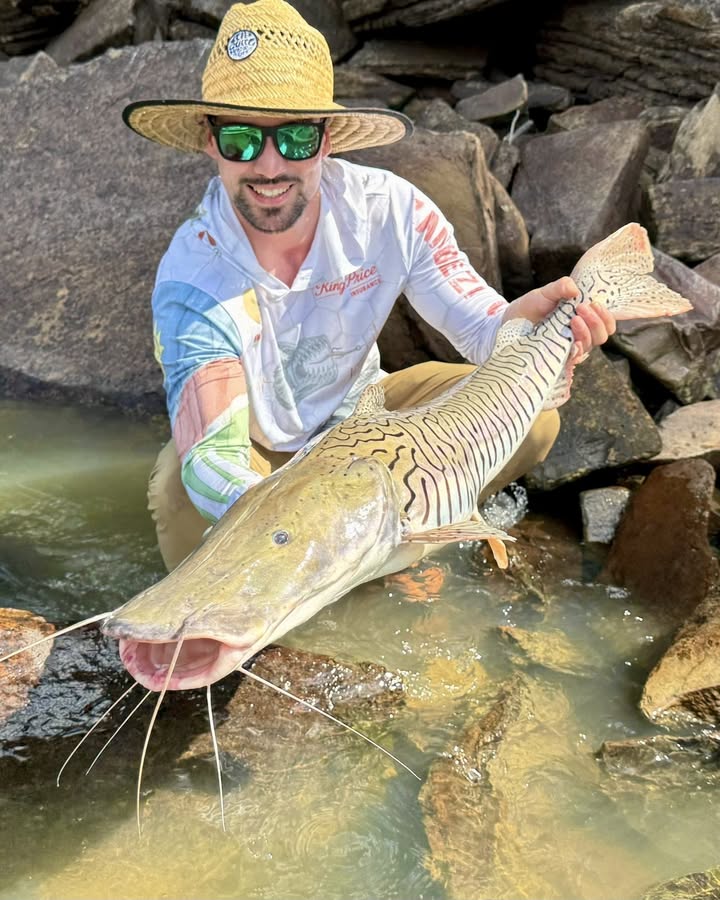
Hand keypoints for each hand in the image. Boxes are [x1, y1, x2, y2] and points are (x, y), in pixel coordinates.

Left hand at [502, 276, 616, 361]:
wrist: (510, 321)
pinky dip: (576, 348)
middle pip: (601, 336)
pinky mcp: (556, 357)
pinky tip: (572, 340)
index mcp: (582, 320)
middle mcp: (579, 336)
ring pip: (589, 346)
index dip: (606, 316)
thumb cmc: (531, 307)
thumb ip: (560, 287)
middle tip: (582, 308)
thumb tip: (574, 288)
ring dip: (586, 332)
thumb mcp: (546, 293)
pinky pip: (573, 358)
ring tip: (573, 319)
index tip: (594, 303)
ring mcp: (568, 347)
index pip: (606, 324)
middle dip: (596, 322)